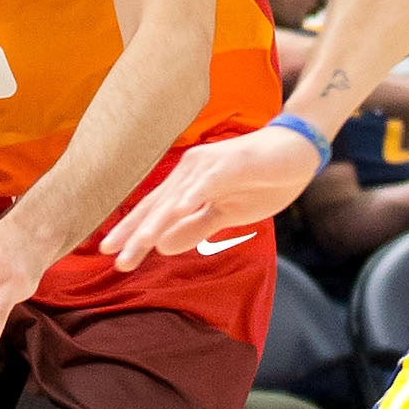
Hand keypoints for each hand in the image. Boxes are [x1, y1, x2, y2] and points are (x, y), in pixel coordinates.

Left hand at [105, 127, 317, 270]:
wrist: (298, 151)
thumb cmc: (261, 181)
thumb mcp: (225, 214)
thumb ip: (194, 228)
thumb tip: (162, 248)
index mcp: (187, 184)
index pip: (154, 211)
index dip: (132, 231)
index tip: (111, 254)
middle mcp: (190, 171)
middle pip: (158, 205)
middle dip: (136, 232)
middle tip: (114, 256)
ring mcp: (209, 165)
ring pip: (177, 197)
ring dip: (158, 221)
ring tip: (140, 243)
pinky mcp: (232, 163)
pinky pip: (209, 182)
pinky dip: (193, 196)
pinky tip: (177, 211)